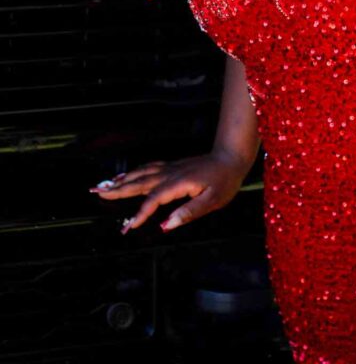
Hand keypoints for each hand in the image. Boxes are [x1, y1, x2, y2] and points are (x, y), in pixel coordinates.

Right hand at [89, 150, 250, 232]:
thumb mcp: (212, 201)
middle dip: (117, 189)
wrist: (231, 157)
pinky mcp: (172, 166)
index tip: (128, 226)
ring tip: (103, 185)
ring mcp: (170, 168)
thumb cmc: (224, 181)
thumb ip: (189, 213)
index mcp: (178, 183)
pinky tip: (126, 175)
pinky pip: (148, 168)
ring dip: (121, 179)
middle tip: (95, 192)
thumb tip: (165, 225)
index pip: (153, 200)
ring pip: (141, 173)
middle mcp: (170, 174)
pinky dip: (134, 172)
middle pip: (139, 182)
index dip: (140, 213)